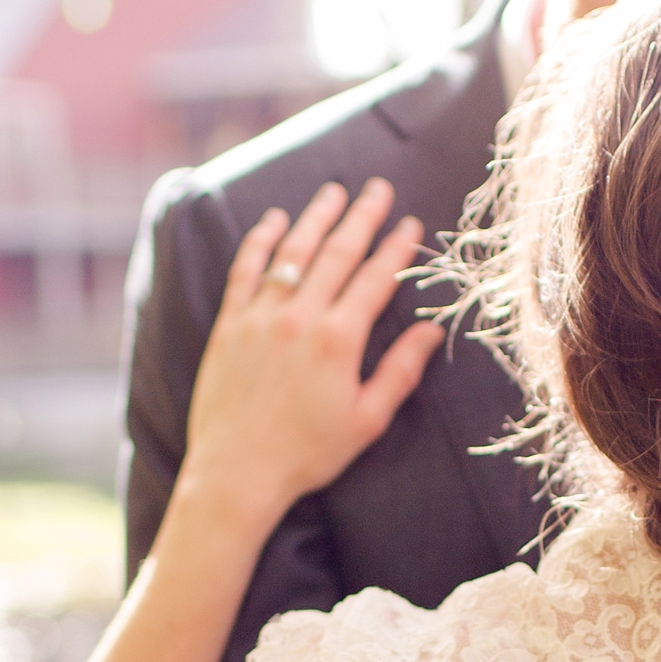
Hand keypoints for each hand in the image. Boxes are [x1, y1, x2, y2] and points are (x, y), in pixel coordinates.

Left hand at [180, 181, 437, 528]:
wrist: (237, 472)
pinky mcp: (229, 325)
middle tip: (377, 189)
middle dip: (362, 216)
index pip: (375, 278)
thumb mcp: (366, 420)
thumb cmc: (307, 454)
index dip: (396, 247)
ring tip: (333, 192)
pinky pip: (246, 269)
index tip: (410, 223)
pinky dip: (261, 240)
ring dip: (316, 217)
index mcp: (339, 340)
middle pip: (337, 252)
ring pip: (293, 251)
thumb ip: (400, 371)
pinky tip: (273, 220)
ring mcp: (260, 317)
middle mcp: (300, 317)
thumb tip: (431, 332)